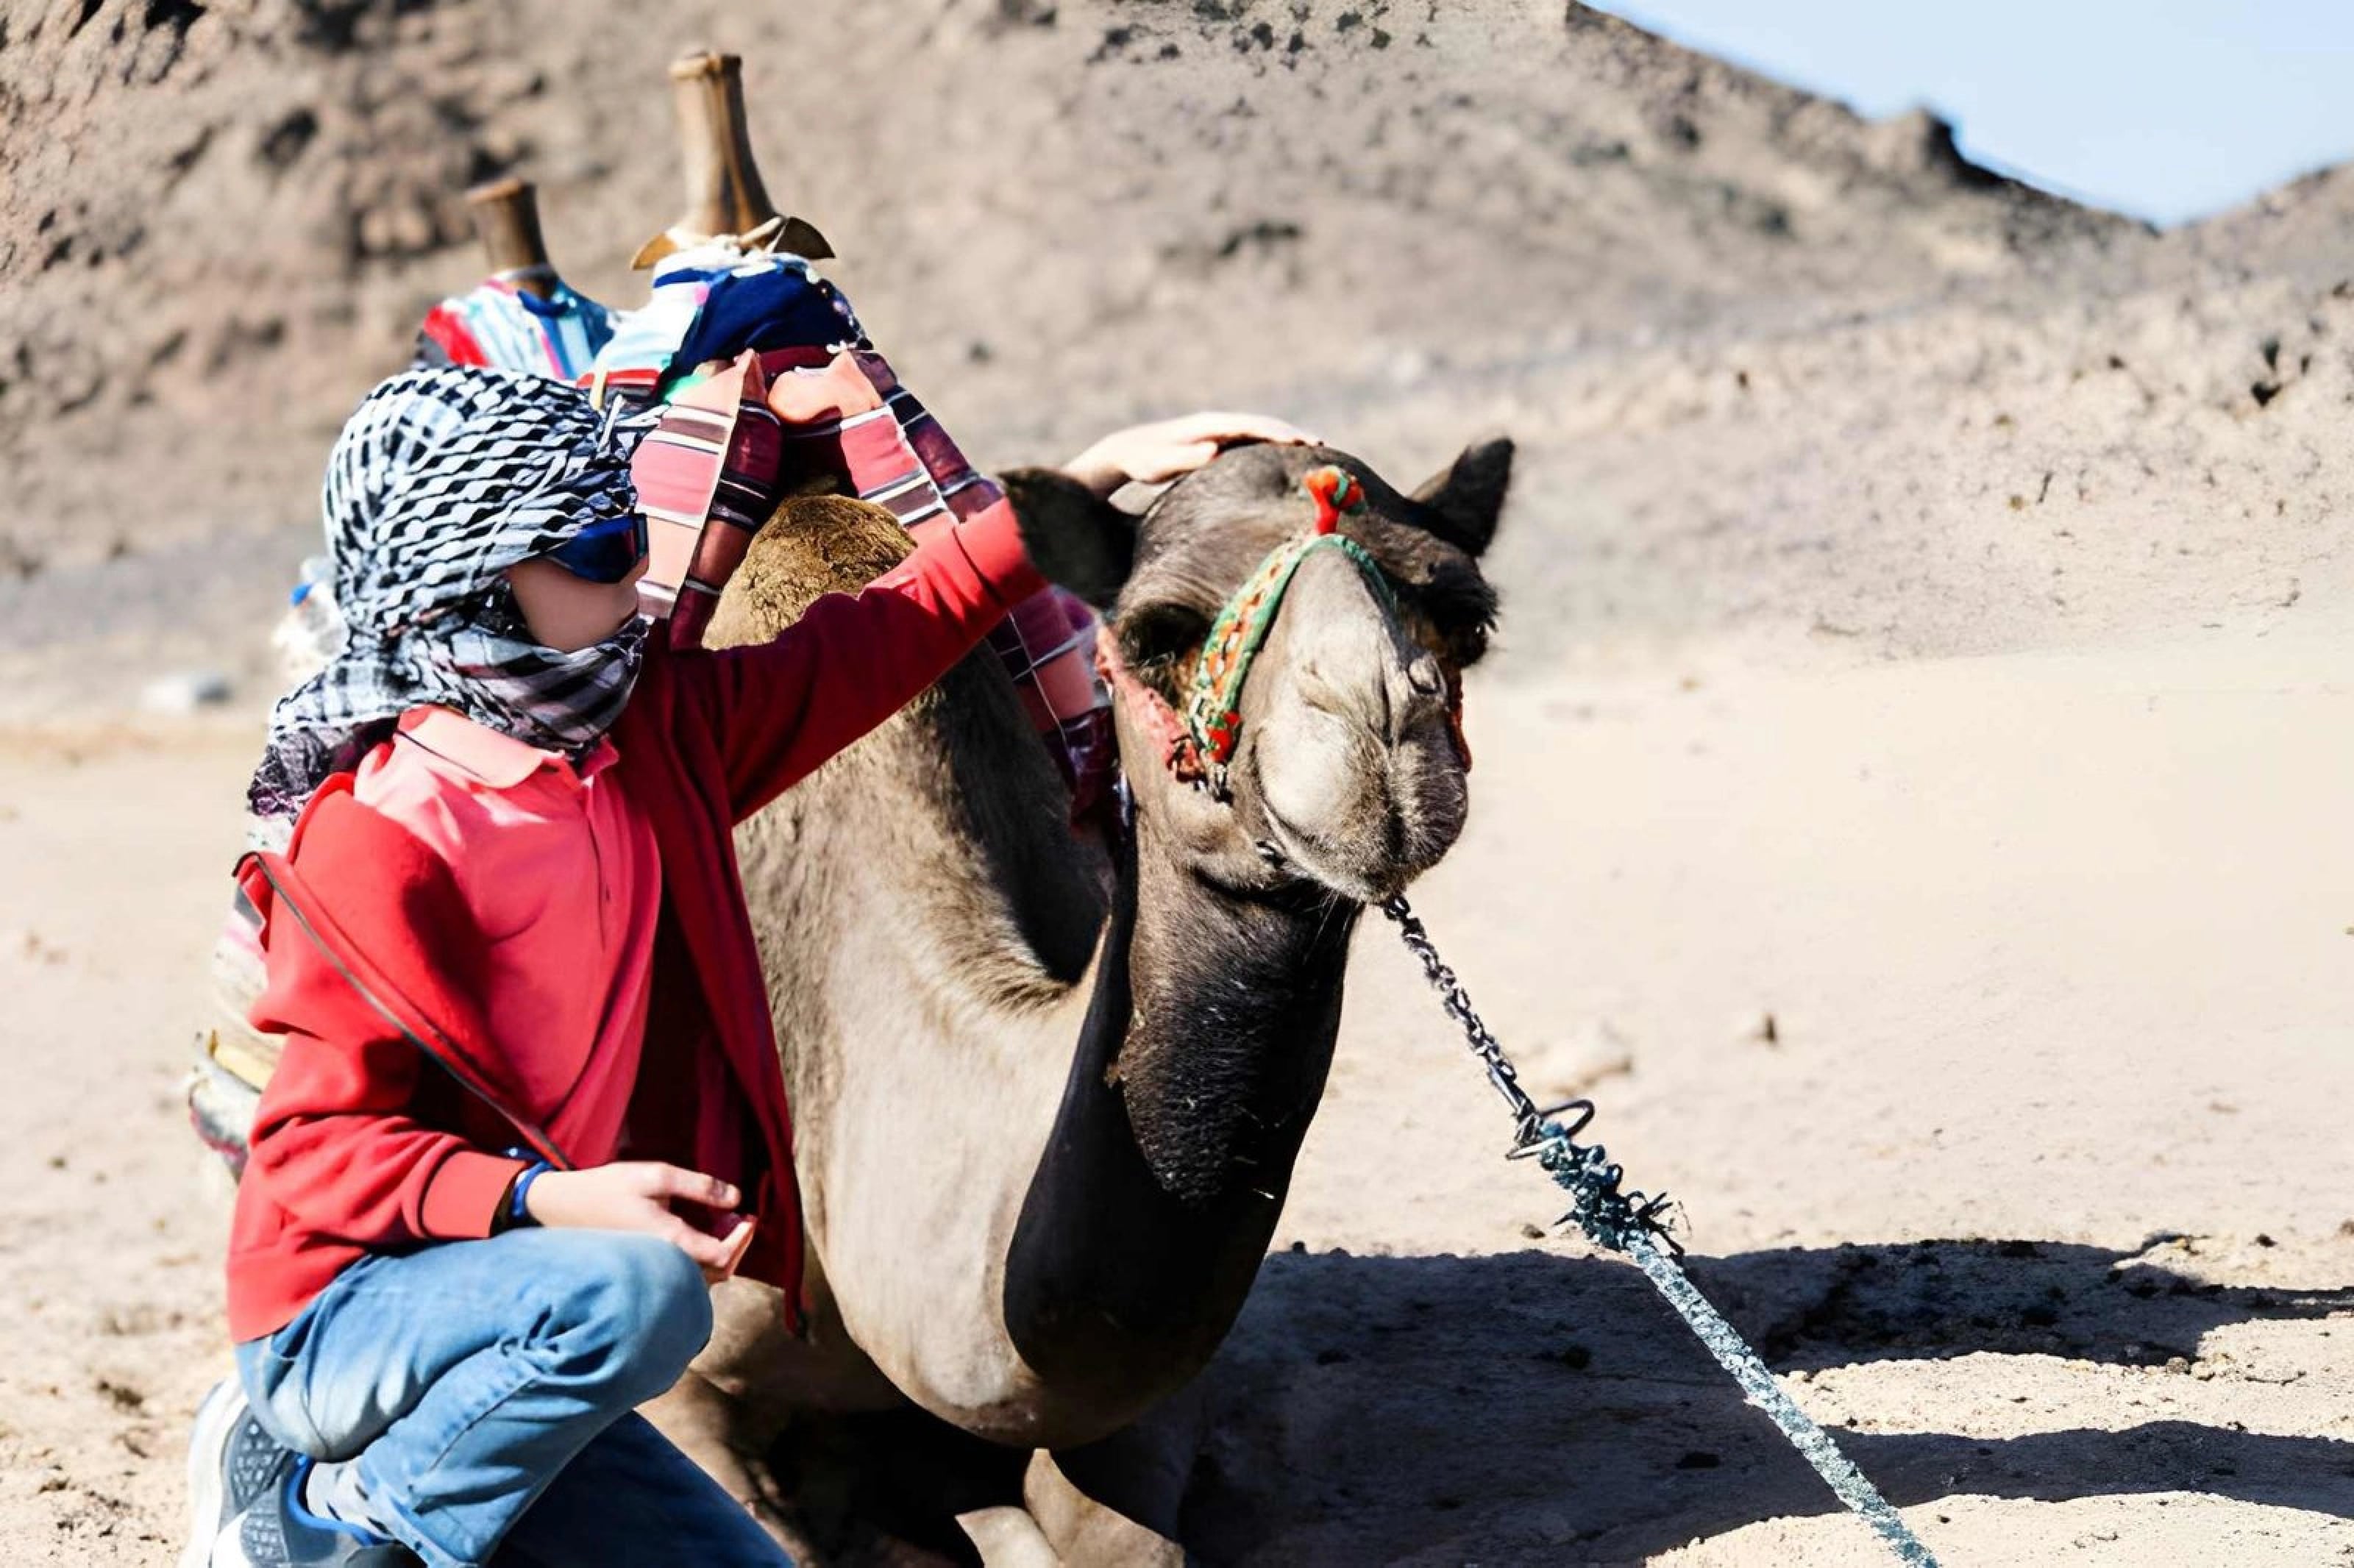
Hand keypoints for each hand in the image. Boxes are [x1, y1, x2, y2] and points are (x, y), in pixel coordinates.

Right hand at [524, 1161, 744, 1271]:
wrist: (562, 1208)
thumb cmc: (608, 1188)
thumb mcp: (655, 1175)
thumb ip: (698, 1186)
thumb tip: (735, 1198)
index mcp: (668, 1242)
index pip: (722, 1255)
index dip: (742, 1238)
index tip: (748, 1216)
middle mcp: (663, 1266)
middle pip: (718, 1273)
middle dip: (737, 1245)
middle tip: (740, 1217)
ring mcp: (653, 1272)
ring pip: (702, 1278)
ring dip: (721, 1252)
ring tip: (723, 1220)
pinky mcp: (645, 1271)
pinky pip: (685, 1276)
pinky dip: (703, 1258)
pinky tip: (701, 1231)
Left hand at [1061, 412, 1321, 497]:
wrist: (1127, 451)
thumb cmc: (1141, 461)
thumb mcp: (1157, 464)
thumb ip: (1182, 458)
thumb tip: (1213, 450)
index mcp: (1208, 426)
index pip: (1250, 426)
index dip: (1276, 432)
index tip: (1301, 442)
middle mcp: (1217, 424)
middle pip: (1261, 425)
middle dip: (1290, 433)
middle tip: (1321, 446)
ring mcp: (1218, 432)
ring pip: (1259, 432)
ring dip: (1285, 439)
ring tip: (1314, 451)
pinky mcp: (1217, 443)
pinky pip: (1251, 442)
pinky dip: (1272, 447)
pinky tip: (1286, 459)